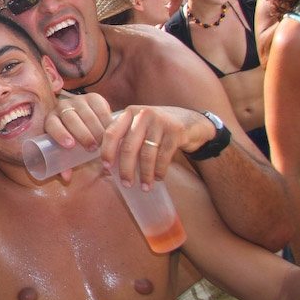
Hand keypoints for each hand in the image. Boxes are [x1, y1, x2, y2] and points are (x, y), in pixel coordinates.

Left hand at [42, 93, 112, 181]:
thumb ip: (65, 163)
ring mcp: (77, 100)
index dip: (60, 134)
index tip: (70, 145)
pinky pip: (100, 107)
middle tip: (92, 148)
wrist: (83, 119)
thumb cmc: (72, 140)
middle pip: (71, 119)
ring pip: (86, 113)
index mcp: (51, 120)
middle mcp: (61, 107)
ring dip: (96, 128)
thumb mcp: (66, 150)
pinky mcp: (93, 97)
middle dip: (82, 134)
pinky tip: (112, 129)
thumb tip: (67, 178)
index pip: (52, 125)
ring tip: (104, 142)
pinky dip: (106, 119)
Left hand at [100, 105, 216, 190]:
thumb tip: (107, 166)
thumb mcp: (140, 125)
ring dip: (145, 174)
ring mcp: (160, 122)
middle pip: (128, 147)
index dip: (107, 151)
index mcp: (130, 113)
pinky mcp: (176, 131)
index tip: (107, 168)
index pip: (111, 133)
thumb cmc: (159, 128)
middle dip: (126, 169)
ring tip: (145, 186)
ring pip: (147, 154)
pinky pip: (163, 156)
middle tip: (127, 184)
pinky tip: (158, 178)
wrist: (192, 121)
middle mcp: (143, 114)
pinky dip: (159, 170)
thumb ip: (125, 138)